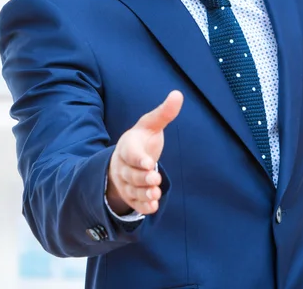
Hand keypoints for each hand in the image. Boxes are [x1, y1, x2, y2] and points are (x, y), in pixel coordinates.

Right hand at [107, 90, 182, 215]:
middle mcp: (124, 165)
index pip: (130, 153)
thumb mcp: (151, 124)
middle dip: (142, 177)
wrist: (125, 159)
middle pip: (130, 174)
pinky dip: (142, 206)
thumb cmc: (141, 139)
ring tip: (156, 193)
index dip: (138, 159)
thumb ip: (164, 113)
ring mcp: (125, 182)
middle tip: (155, 178)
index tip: (149, 163)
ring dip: (144, 193)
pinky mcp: (130, 195)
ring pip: (132, 190)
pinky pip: (134, 203)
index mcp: (128, 146)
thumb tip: (178, 94)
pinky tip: (153, 207)